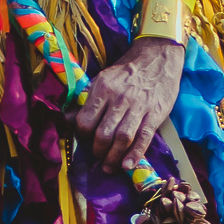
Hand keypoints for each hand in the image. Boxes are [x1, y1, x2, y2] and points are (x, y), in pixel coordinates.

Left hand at [77, 37, 184, 173]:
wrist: (157, 56)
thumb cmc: (127, 71)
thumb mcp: (103, 79)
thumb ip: (87, 101)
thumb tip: (65, 119)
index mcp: (103, 89)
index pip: (86, 120)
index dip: (83, 135)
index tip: (87, 139)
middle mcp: (119, 99)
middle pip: (103, 134)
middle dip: (98, 151)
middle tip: (98, 157)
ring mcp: (139, 107)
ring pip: (122, 139)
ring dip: (113, 157)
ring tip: (109, 167)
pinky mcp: (155, 114)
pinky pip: (143, 138)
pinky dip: (135, 154)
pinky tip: (127, 165)